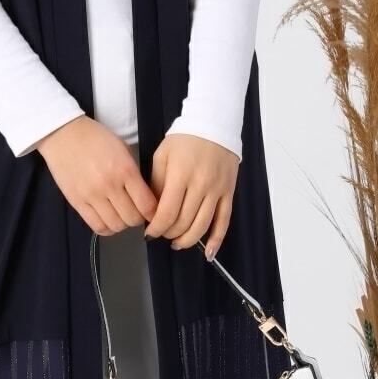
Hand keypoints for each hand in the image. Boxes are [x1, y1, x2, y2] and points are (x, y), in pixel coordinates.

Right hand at [34, 116, 158, 235]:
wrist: (64, 134)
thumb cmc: (96, 138)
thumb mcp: (123, 149)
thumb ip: (134, 174)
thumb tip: (145, 197)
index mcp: (125, 170)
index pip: (147, 205)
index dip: (153, 212)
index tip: (152, 211)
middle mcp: (109, 185)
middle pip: (132, 218)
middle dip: (138, 218)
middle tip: (136, 211)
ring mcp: (91, 196)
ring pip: (116, 226)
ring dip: (122, 224)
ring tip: (120, 215)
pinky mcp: (76, 202)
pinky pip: (96, 226)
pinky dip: (106, 228)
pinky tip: (108, 220)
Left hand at [144, 132, 239, 254]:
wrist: (213, 125)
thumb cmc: (184, 139)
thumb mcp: (161, 156)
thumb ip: (156, 184)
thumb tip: (152, 211)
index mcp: (181, 175)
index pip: (167, 212)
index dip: (156, 228)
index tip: (149, 232)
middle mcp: (201, 185)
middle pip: (184, 222)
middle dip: (169, 233)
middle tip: (161, 234)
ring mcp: (217, 191)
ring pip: (202, 226)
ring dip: (187, 240)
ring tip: (176, 242)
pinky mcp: (228, 193)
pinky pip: (224, 221)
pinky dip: (217, 240)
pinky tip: (209, 253)